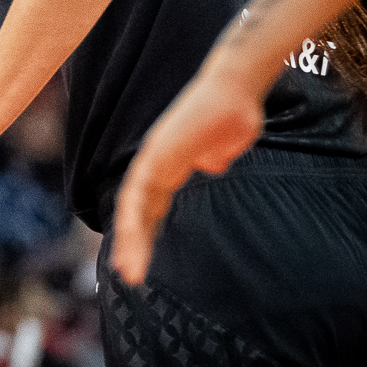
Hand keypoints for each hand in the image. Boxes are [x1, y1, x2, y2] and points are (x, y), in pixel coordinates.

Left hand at [111, 64, 262, 283]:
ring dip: (131, 240)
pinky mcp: (157, 153)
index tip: (141, 261)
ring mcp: (154, 157)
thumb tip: (209, 166)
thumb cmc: (233, 114)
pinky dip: (134, 216)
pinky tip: (130, 237)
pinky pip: (140, 189)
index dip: (144, 232)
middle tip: (130, 277)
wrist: (236, 89)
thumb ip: (213, 158)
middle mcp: (156, 163)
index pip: (151, 205)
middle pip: (139, 210)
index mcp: (169, 166)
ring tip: (129, 272)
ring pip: (134, 205)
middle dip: (135, 245)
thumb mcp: (224, 147)